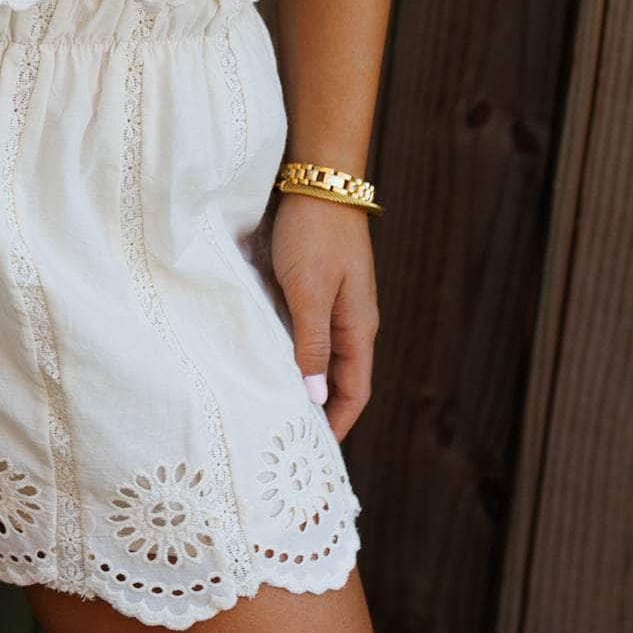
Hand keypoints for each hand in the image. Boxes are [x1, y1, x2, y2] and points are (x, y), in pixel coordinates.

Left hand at [268, 192, 378, 441]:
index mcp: (358, 327)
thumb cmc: (314, 233)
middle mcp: (353, 321)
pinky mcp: (319, 288)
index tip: (315, 452)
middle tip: (290, 438)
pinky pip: (312, 334)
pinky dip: (298, 355)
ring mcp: (338, 304)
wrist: (319, 179)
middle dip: (322, 411)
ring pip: (325, 357)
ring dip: (307, 384)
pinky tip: (274, 360)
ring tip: (278, 407)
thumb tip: (314, 396)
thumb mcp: (308, 291)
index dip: (338, 424)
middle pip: (341, 380)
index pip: (354, 392)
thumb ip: (312, 342)